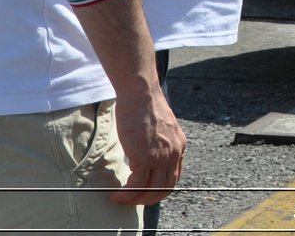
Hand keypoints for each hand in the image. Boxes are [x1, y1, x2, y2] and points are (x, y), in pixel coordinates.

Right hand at [110, 90, 185, 204]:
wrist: (140, 93)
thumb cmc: (144, 105)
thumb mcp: (158, 127)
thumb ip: (157, 142)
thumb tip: (144, 153)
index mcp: (178, 146)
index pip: (173, 177)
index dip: (160, 189)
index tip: (146, 192)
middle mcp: (174, 153)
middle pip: (165, 188)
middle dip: (148, 199)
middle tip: (132, 200)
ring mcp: (161, 157)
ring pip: (151, 191)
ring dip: (135, 200)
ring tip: (121, 199)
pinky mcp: (145, 158)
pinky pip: (136, 185)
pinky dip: (126, 194)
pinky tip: (116, 194)